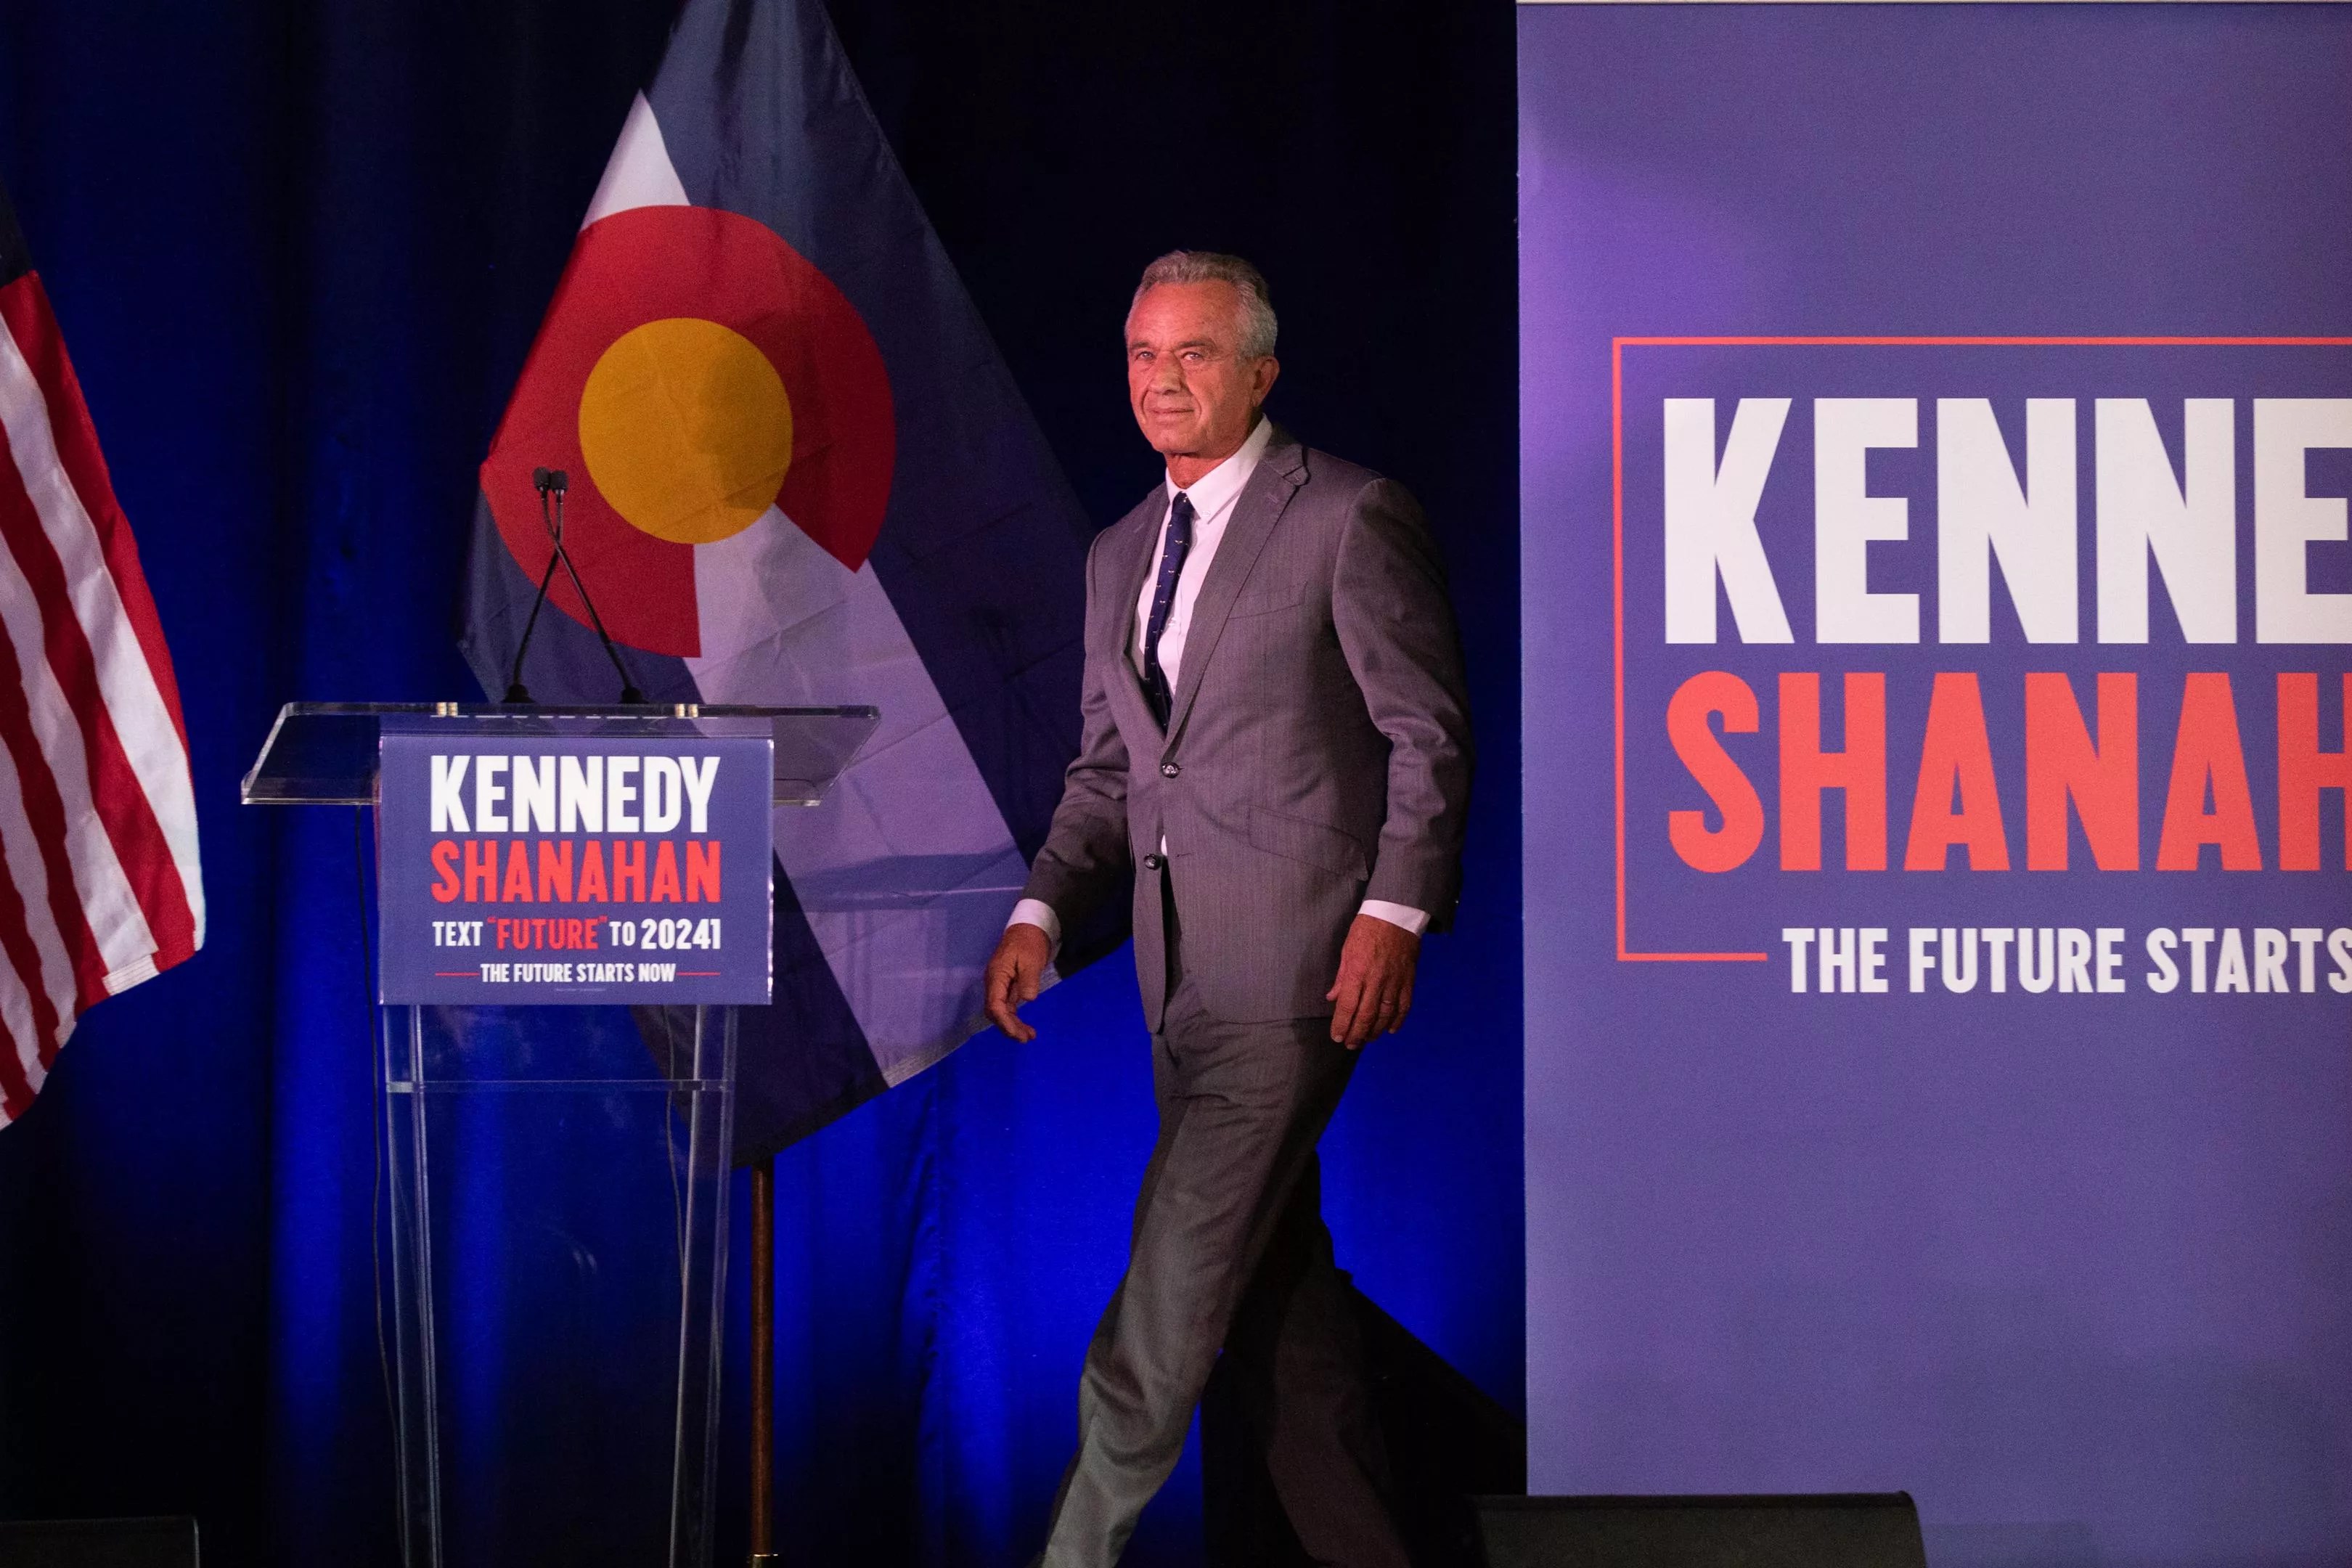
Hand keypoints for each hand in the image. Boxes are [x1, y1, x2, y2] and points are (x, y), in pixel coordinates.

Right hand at [984, 922, 1052, 1041]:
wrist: (1028, 929)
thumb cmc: (1029, 942)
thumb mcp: (1031, 959)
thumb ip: (1028, 980)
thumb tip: (1027, 999)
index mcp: (996, 976)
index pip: (994, 1005)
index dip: (1005, 1022)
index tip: (1018, 1033)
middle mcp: (994, 983)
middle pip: (995, 1012)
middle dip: (1008, 1027)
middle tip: (1026, 1038)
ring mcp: (999, 985)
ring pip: (1000, 1011)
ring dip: (1012, 1025)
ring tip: (1029, 1036)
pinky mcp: (1006, 986)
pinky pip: (1006, 1006)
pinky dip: (1014, 1017)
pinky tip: (1024, 1026)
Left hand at [1324, 913, 1418, 1049]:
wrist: (1396, 913)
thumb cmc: (1368, 928)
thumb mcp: (1347, 949)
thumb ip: (1342, 977)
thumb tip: (1333, 998)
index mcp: (1358, 971)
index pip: (1348, 1006)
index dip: (1342, 1024)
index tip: (1337, 1036)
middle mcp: (1376, 980)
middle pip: (1366, 1015)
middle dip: (1356, 1034)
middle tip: (1350, 1044)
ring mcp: (1395, 981)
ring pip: (1385, 1014)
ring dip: (1374, 1031)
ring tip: (1366, 1039)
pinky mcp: (1408, 980)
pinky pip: (1404, 1005)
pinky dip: (1397, 1020)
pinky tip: (1390, 1029)